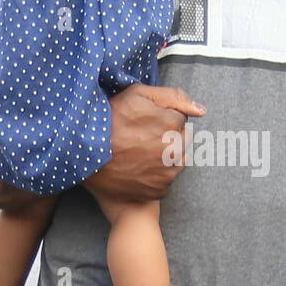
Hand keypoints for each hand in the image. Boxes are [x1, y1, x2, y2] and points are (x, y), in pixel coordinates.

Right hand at [84, 83, 205, 202]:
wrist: (84, 156)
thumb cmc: (108, 121)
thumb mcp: (137, 95)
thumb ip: (173, 97)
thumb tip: (201, 110)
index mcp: (173, 124)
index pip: (179, 118)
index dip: (161, 118)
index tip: (142, 122)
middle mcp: (175, 149)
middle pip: (180, 140)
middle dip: (166, 137)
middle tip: (139, 138)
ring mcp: (168, 172)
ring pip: (175, 160)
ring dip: (163, 156)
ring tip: (137, 153)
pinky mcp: (160, 189)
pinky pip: (165, 179)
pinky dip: (156, 174)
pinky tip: (137, 168)